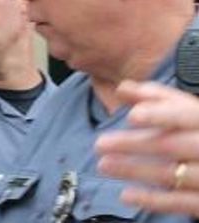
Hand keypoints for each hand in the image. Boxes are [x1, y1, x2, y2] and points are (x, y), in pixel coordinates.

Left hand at [95, 81, 198, 216]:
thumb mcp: (192, 112)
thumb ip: (160, 99)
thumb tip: (123, 88)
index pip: (188, 115)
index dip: (161, 114)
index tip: (132, 115)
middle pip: (174, 144)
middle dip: (135, 144)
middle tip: (100, 143)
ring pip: (172, 173)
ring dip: (135, 170)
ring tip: (104, 165)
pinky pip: (181, 202)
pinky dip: (153, 199)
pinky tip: (126, 195)